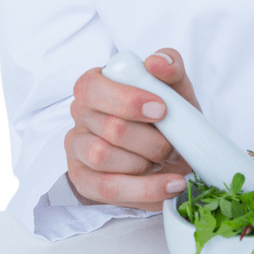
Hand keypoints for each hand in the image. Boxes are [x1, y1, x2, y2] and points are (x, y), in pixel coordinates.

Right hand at [65, 48, 201, 209]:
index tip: (161, 109)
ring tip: (165, 160)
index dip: (128, 101)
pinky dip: (145, 190)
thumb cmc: (167, 112)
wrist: (174, 148)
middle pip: (109, 128)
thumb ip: (170, 65)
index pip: (94, 88)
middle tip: (172, 143)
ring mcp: (78, 148)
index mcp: (95, 84)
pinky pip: (107, 189)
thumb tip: (156, 63)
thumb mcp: (175, 85)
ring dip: (144, 163)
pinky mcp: (83, 180)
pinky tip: (169, 185)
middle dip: (150, 139)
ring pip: (103, 157)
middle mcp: (81, 114)